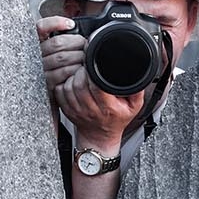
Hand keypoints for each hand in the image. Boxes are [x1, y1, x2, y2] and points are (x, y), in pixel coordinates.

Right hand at [36, 16, 84, 103]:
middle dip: (77, 43)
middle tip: (86, 46)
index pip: (40, 28)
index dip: (54, 23)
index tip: (70, 24)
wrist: (64, 100)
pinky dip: (75, 71)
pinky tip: (80, 70)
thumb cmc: (63, 74)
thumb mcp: (60, 53)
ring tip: (86, 60)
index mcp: (38, 45)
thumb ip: (63, 40)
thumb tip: (74, 27)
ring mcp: (41, 71)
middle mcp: (36, 57)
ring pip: (62, 57)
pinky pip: (63, 74)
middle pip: (57, 43)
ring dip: (79, 57)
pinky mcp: (48, 85)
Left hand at [36, 16, 145, 150]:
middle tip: (87, 64)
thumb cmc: (117, 120)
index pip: (96, 85)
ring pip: (68, 87)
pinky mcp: (67, 110)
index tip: (94, 60)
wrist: (100, 138)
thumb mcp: (134, 106)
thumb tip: (139, 72)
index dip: (93, 70)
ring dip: (72, 76)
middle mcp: (90, 110)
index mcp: (108, 108)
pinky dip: (64, 84)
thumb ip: (137, 89)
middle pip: (79, 84)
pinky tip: (72, 81)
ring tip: (81, 72)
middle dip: (82, 70)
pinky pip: (59, 92)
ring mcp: (76, 111)